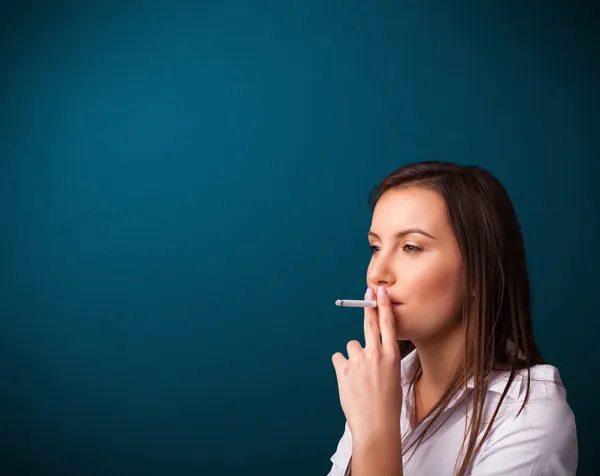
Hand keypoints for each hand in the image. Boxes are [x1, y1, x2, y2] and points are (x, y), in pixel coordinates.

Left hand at [332, 286, 402, 447]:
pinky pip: (339, 359)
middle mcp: (375, 354)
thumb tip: (369, 350)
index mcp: (391, 357)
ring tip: (358, 377)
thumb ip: (381, 359)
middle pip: (370, 323)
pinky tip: (348, 381)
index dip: (383, 305)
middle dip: (368, 305)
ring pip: (351, 346)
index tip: (380, 290)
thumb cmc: (387, 404)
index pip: (388, 324)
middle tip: (367, 290)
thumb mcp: (392, 377)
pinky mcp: (343, 369)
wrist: (376, 425)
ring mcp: (359, 360)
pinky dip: (341, 367)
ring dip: (352, 357)